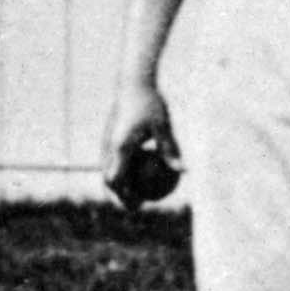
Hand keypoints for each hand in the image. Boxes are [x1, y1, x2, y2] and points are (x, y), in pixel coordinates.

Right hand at [103, 83, 182, 206]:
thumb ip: (170, 151)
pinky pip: (112, 159)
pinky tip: (137, 174)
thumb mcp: (164, 127)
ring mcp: (105, 142)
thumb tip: (184, 171)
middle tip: (136, 207)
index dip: (123, 196)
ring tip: (135, 195)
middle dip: (118, 196)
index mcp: (120, 146)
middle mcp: (108, 147)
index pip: (116, 179)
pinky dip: (121, 170)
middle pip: (108, 180)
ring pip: (107, 170)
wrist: (131, 84)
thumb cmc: (151, 103)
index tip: (138, 205)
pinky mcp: (107, 137)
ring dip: (118, 185)